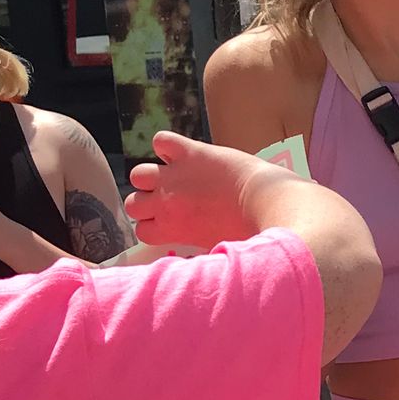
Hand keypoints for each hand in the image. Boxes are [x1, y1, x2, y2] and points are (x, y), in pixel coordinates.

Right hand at [126, 130, 276, 248]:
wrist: (266, 204)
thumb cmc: (248, 234)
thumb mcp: (214, 248)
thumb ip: (194, 246)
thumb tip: (193, 258)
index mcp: (171, 229)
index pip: (141, 230)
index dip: (153, 225)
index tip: (168, 222)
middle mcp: (165, 202)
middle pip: (132, 203)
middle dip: (147, 202)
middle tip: (170, 201)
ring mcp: (174, 176)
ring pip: (138, 173)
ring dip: (151, 175)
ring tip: (172, 177)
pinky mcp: (189, 152)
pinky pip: (161, 141)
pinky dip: (167, 144)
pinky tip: (181, 153)